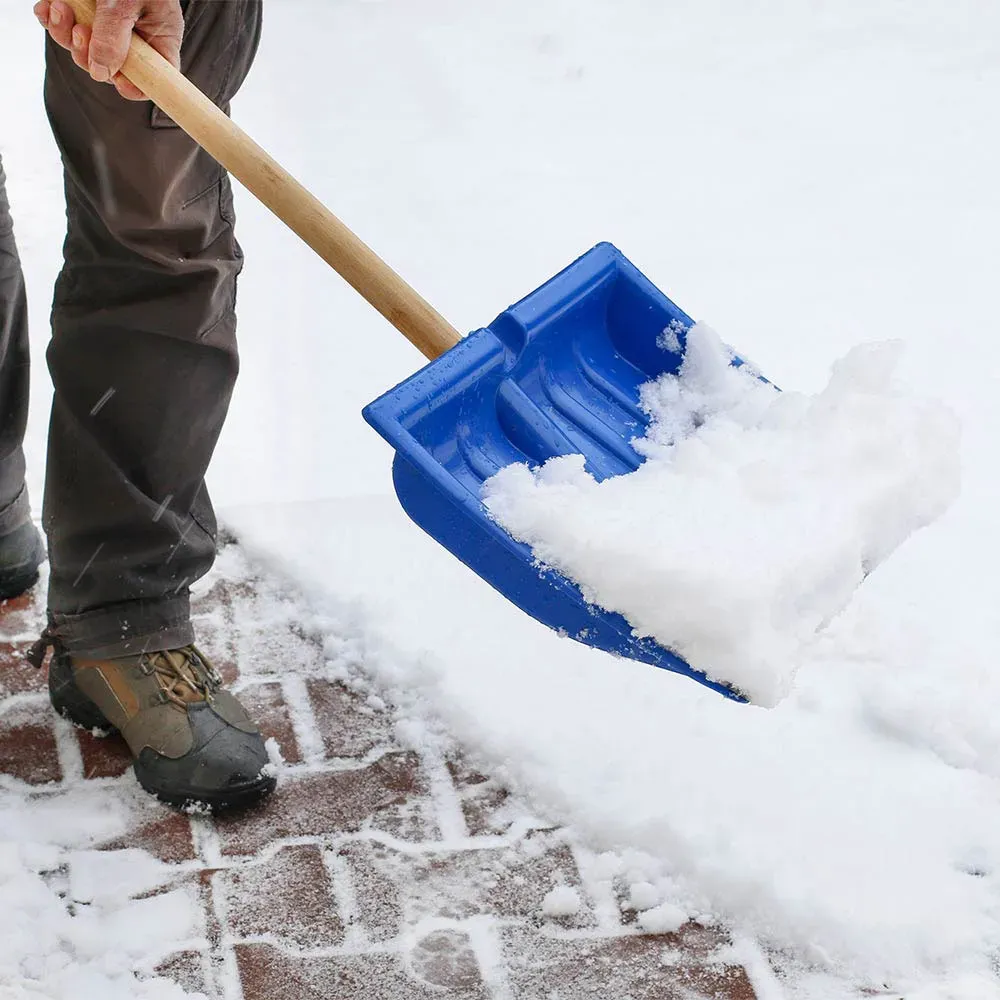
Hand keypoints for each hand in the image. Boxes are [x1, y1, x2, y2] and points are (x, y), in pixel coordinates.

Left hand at [34, 0, 182, 100]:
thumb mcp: (125, 2)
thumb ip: (114, 37)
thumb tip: (101, 72)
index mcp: (158, 38)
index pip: (153, 80)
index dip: (134, 86)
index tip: (115, 77)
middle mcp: (134, 37)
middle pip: (110, 67)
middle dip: (89, 54)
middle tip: (81, 32)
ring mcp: (107, 26)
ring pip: (83, 49)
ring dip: (66, 35)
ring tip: (62, 11)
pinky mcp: (83, 12)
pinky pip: (64, 28)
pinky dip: (53, 20)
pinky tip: (52, 6)